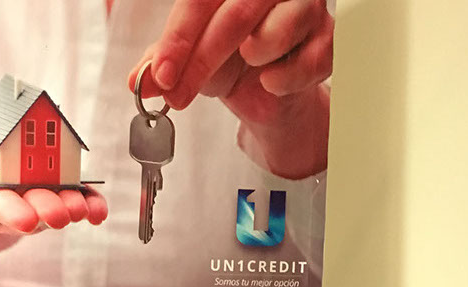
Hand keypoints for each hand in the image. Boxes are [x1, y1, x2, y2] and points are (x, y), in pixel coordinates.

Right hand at [0, 123, 107, 260]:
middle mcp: (3, 206)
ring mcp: (27, 198)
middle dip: (45, 211)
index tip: (24, 217)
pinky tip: (96, 207)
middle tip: (60, 213)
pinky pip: (70, 197)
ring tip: (82, 208)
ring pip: (50, 205)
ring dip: (70, 206)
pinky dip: (87, 202)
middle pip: (26, 210)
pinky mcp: (48, 187)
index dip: (8, 212)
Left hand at [128, 0, 333, 178]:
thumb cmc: (229, 61)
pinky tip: (272, 81)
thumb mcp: (189, 61)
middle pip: (234, 16)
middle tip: (178, 96)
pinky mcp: (329, 36)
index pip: (200, 0)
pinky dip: (286, 78)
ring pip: (279, 29)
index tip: (161, 76)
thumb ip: (164, 66)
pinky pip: (311, 58)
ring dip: (255, 59)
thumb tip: (139, 81)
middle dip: (201, 63)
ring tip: (250, 67)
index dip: (178, 39)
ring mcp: (304, 6)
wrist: (268, 90)